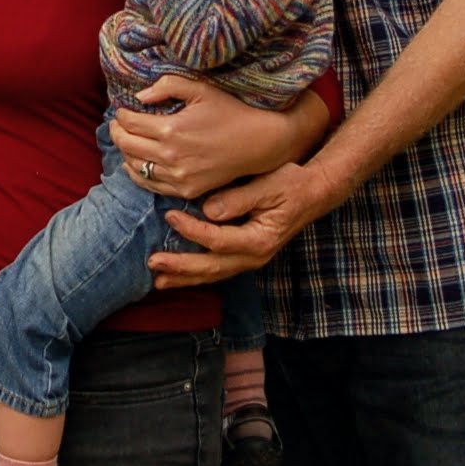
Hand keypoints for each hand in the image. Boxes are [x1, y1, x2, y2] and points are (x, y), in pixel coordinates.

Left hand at [110, 73, 320, 198]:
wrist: (258, 143)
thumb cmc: (230, 111)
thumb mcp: (201, 89)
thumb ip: (167, 86)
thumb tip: (139, 97)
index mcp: (171, 129)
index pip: (129, 123)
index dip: (120, 114)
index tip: (122, 109)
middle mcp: (171, 156)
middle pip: (126, 145)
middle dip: (116, 131)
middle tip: (118, 123)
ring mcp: (178, 176)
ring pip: (134, 166)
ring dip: (125, 151)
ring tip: (126, 139)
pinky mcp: (186, 190)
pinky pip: (150, 185)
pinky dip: (137, 173)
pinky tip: (135, 162)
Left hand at [147, 162, 341, 287]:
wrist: (312, 194)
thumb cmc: (291, 184)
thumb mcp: (269, 185)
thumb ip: (240, 198)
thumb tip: (209, 210)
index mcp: (260, 239)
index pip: (219, 240)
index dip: (192, 230)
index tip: (169, 216)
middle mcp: (255, 256)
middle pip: (212, 267)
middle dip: (181, 267)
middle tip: (152, 262)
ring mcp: (250, 260)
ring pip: (213, 274)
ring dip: (185, 278)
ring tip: (158, 281)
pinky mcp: (244, 256)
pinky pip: (217, 270)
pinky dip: (196, 275)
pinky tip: (177, 277)